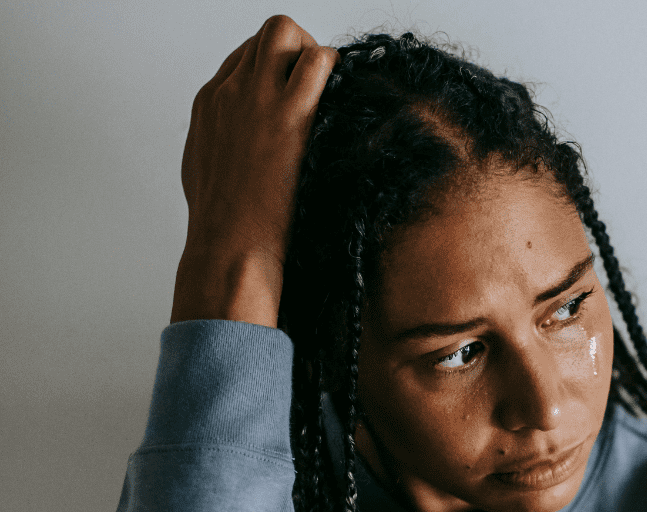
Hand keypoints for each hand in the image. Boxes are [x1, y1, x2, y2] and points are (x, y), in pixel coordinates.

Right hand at [171, 15, 339, 327]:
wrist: (230, 245)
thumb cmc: (222, 223)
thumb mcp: (205, 171)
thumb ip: (219, 144)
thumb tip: (235, 144)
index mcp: (209, 103)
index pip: (244, 57)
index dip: (275, 71)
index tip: (293, 95)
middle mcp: (230, 91)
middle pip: (265, 37)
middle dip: (296, 51)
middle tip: (317, 86)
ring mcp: (258, 98)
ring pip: (286, 34)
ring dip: (314, 54)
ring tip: (331, 90)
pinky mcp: (291, 116)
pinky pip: (318, 61)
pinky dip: (335, 69)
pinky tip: (344, 99)